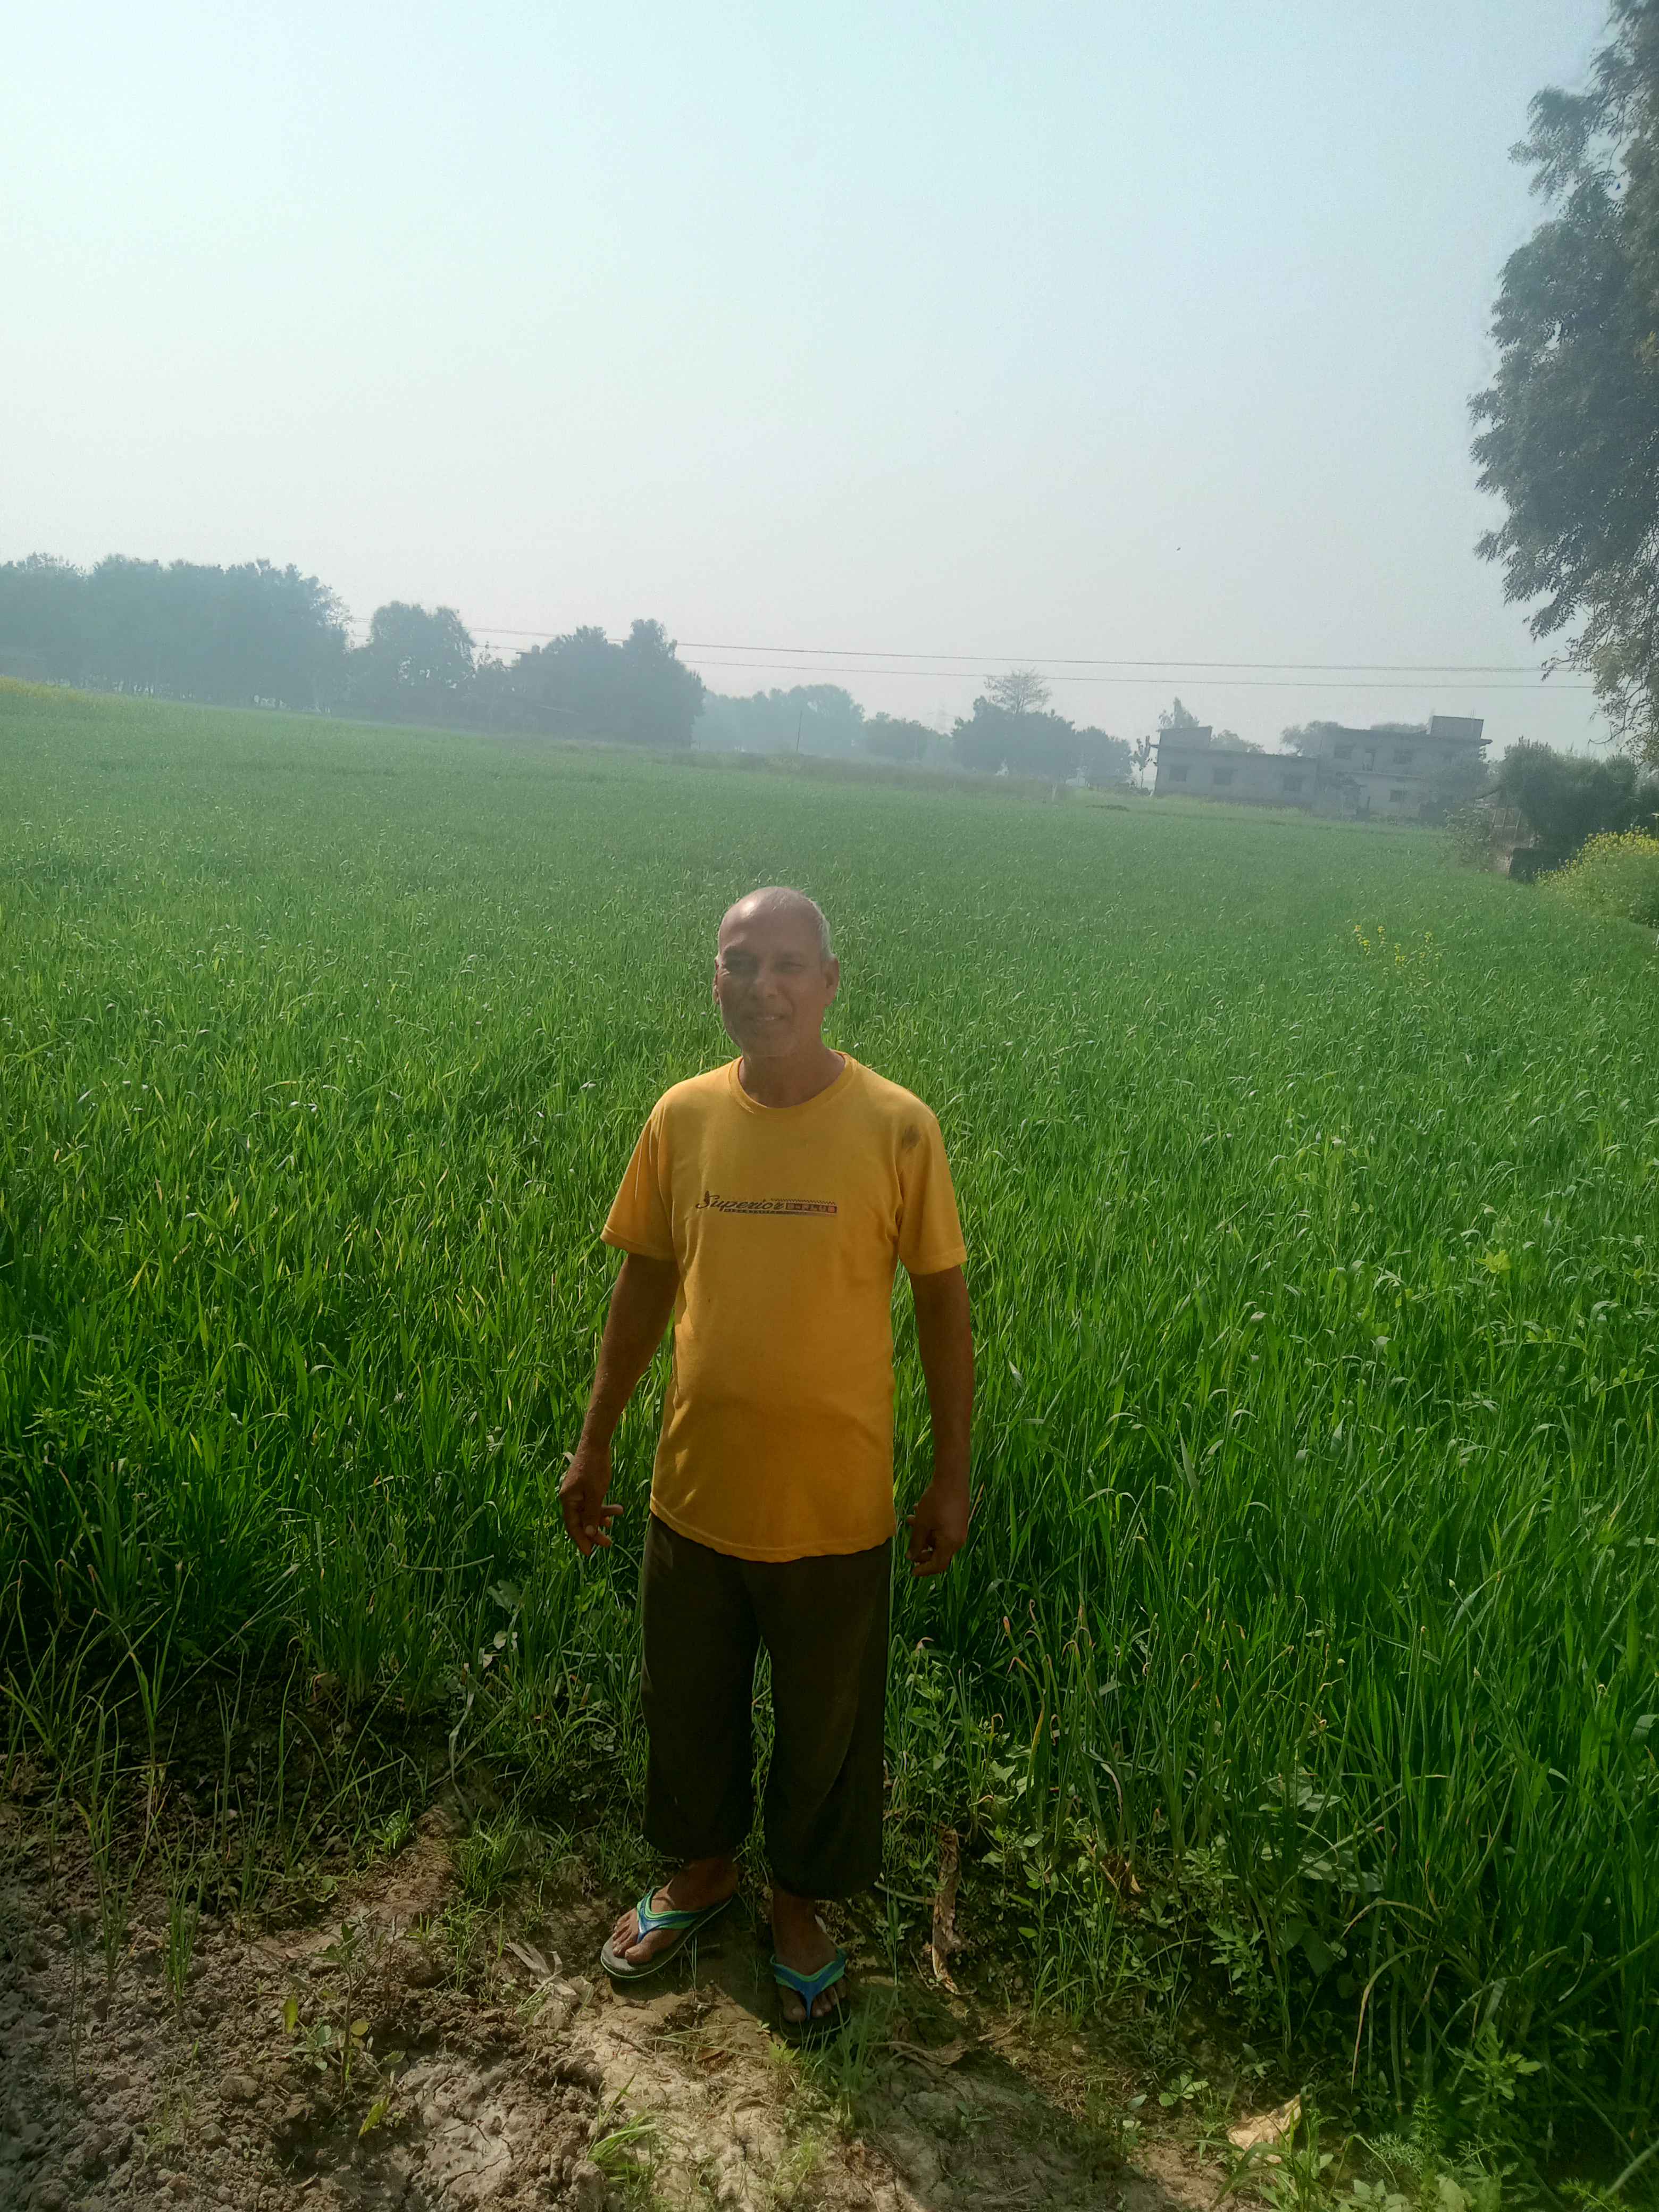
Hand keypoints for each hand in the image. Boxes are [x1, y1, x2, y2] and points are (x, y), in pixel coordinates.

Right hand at [559, 1438, 621, 1556]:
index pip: (573, 1526)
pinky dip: (601, 1508)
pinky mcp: (585, 1487)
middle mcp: (570, 1498)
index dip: (581, 1540)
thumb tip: (587, 1534)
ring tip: (617, 1518)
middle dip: (594, 1532)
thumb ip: (591, 1514)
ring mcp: (577, 1493)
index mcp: (568, 1500)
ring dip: (602, 1517)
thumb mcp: (595, 1493)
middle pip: (581, 1521)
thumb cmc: (594, 1468)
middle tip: (608, 1543)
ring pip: (589, 1512)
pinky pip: (592, 1503)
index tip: (589, 1553)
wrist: (595, 1443)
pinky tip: (614, 1512)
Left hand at [906, 1475, 968, 1577]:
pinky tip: (919, 1511)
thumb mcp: (922, 1523)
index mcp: (950, 1544)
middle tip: (909, 1549)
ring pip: (938, 1539)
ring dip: (923, 1534)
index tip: (911, 1572)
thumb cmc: (936, 1501)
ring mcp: (959, 1530)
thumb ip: (916, 1542)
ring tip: (909, 1520)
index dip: (924, 1570)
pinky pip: (943, 1530)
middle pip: (938, 1554)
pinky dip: (930, 1526)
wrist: (952, 1478)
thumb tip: (911, 1557)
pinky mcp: (958, 1520)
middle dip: (922, 1551)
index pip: (937, 1565)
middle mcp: (958, 1540)